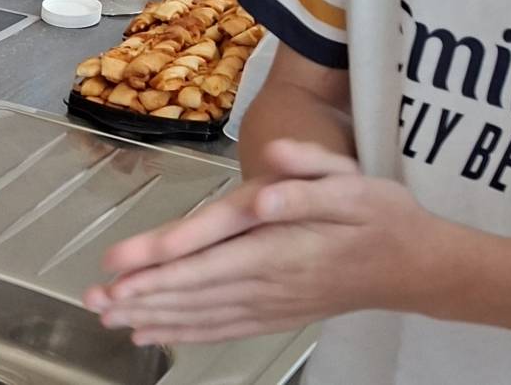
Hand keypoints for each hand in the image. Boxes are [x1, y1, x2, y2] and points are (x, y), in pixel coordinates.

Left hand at [83, 139, 414, 344]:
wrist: (416, 263)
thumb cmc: (378, 213)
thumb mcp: (349, 182)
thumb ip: (305, 178)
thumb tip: (264, 190)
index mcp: (279, 245)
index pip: (208, 257)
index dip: (161, 264)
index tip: (119, 268)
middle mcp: (269, 280)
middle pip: (194, 290)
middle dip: (140, 295)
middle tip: (94, 297)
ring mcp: (272, 303)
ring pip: (202, 313)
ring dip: (153, 315)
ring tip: (107, 316)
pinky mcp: (276, 314)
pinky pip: (221, 327)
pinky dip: (184, 331)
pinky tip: (152, 331)